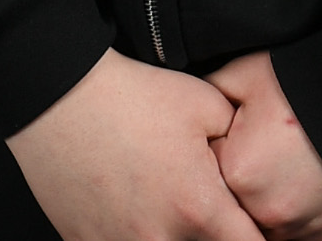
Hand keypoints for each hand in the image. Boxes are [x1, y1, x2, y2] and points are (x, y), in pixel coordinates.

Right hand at [5, 48, 259, 240]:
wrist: (59, 95)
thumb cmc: (134, 96)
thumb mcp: (208, 104)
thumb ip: (243, 144)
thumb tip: (258, 168)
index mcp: (199, 209)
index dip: (262, 239)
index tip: (258, 227)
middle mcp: (161, 240)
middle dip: (217, 236)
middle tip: (215, 216)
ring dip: (177, 239)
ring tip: (173, 209)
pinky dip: (138, 237)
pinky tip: (138, 216)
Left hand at [208, 52, 321, 240]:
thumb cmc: (305, 79)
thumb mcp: (244, 75)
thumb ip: (208, 100)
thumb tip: (187, 112)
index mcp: (238, 173)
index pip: (212, 178)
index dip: (226, 153)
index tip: (241, 137)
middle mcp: (268, 210)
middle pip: (242, 208)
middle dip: (250, 184)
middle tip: (271, 151)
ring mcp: (306, 226)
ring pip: (275, 225)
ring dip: (278, 202)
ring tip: (297, 164)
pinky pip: (312, 233)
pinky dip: (311, 213)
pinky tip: (317, 182)